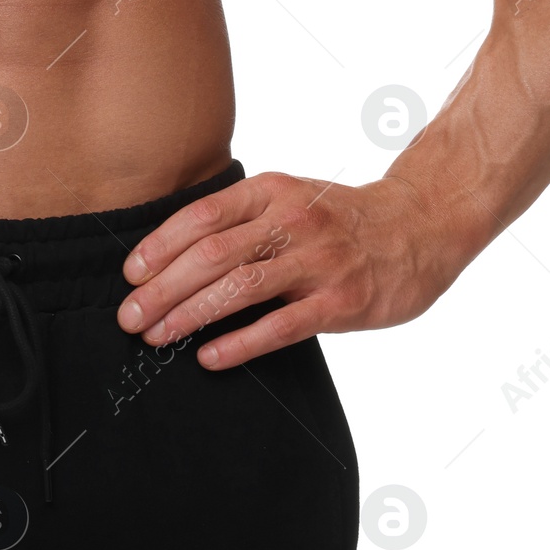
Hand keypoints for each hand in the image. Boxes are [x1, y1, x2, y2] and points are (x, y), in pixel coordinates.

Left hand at [114, 171, 453, 369]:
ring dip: (190, 315)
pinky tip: (210, 357)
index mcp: (270, 191)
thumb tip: (171, 256)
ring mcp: (319, 261)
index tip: (130, 275)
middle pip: (211, 255)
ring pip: (240, 289)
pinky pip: (282, 326)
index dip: (160, 247)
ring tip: (157, 336)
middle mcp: (291, 221)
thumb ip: (240, 219)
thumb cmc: (337, 219)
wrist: (419, 226)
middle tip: (129, 316)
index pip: (201, 217)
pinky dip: (241, 343)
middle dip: (162, 288)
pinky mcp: (343, 301)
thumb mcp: (287, 198)